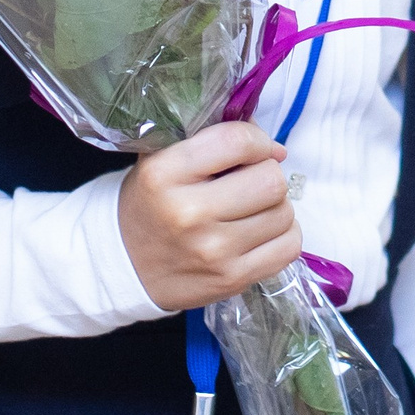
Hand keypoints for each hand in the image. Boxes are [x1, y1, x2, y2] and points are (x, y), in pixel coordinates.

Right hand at [117, 120, 302, 310]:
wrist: (126, 264)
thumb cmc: (151, 202)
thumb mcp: (162, 157)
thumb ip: (209, 135)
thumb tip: (267, 136)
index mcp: (165, 174)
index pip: (237, 142)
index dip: (258, 139)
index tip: (256, 147)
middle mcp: (189, 214)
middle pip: (270, 180)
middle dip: (267, 173)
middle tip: (251, 179)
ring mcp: (213, 252)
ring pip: (284, 212)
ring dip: (275, 205)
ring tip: (252, 206)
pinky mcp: (232, 280)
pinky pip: (288, 247)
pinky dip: (283, 234)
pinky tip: (262, 230)